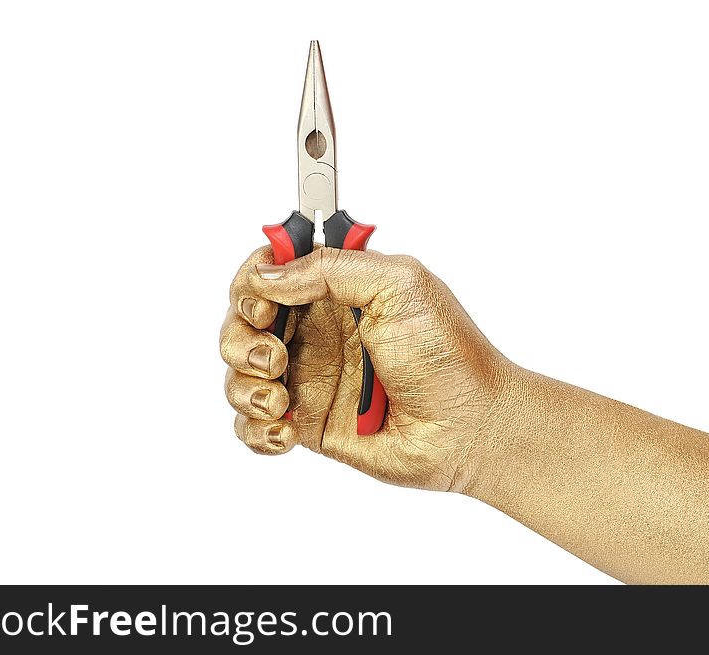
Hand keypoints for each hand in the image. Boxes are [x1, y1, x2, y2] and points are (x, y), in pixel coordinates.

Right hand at [220, 246, 514, 490]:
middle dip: (240, 337)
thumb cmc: (447, 356)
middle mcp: (316, 331)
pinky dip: (257, 429)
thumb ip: (331, 269)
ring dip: (246, 386)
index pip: (271, 270)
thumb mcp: (399, 286)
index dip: (254, 280)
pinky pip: (254, 425)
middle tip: (274, 355)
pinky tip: (286, 430)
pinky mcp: (308, 423)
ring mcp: (310, 378)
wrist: (468, 429)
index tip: (263, 298)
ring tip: (280, 399)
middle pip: (242, 321)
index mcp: (336, 291)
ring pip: (239, 373)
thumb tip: (268, 275)